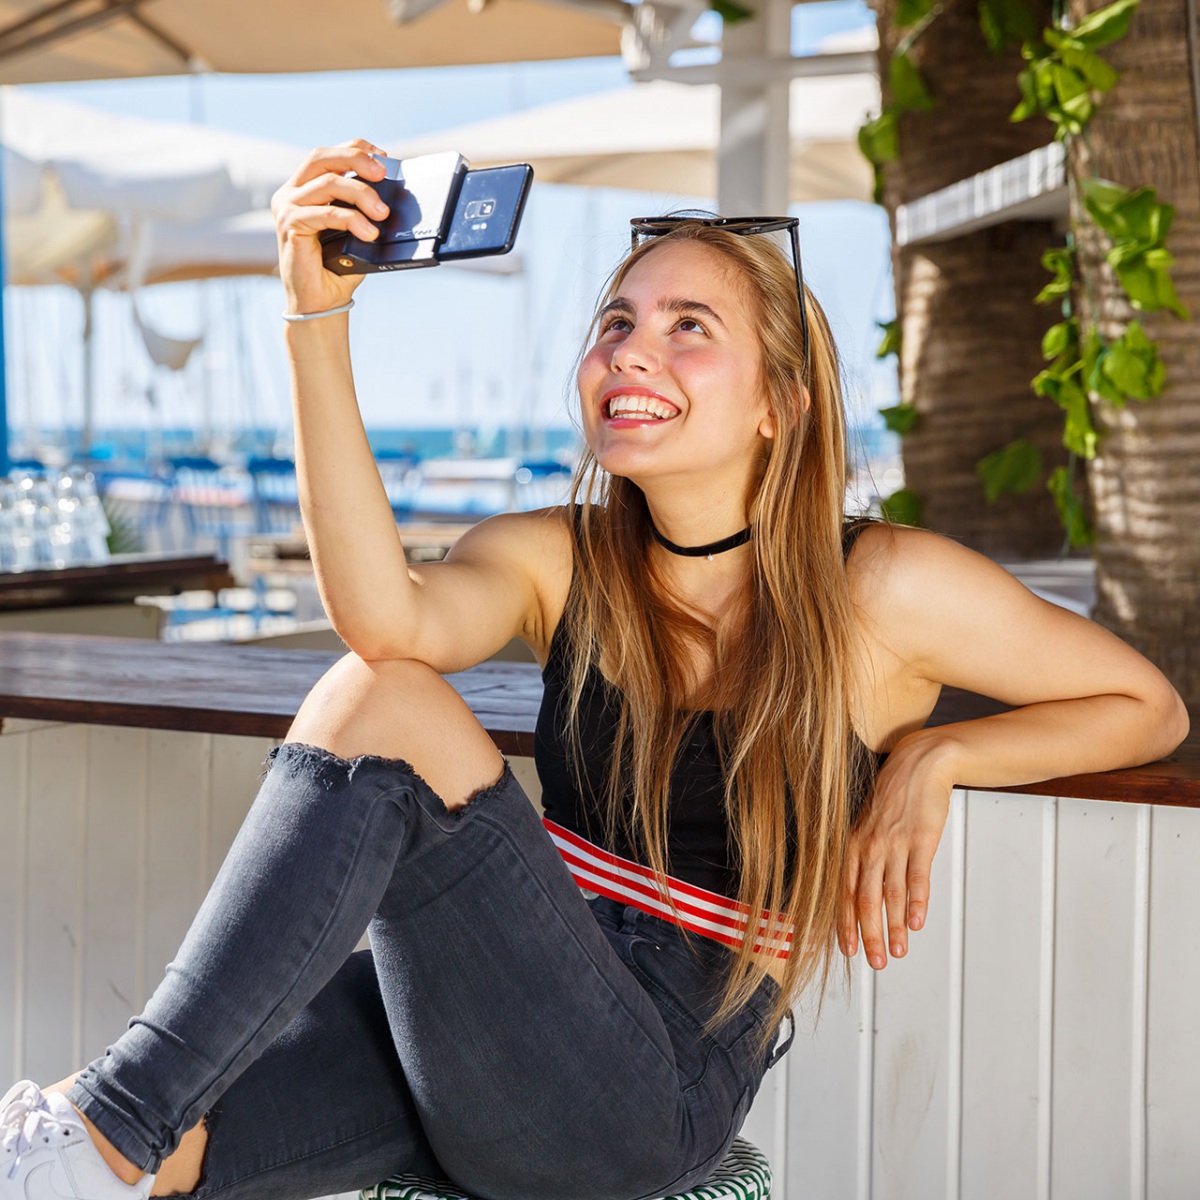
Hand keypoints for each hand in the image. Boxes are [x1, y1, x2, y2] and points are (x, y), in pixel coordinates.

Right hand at [271, 140, 388, 316]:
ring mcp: (287, 208)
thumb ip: (364, 207)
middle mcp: (291, 193)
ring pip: (327, 183)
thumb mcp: (357, 230)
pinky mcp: (289, 226)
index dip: (355, 149)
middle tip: (384, 174)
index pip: (328, 155)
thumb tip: (395, 192)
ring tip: (383, 214)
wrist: (323, 303)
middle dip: (356, 160)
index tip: (383, 158)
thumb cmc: (340, 268)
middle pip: (322, 158)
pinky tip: (369, 233)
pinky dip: (352, 219)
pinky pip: (325, 212)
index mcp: (305, 188)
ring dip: (361, 194)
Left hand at [838, 730, 956, 969]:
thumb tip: (863, 891)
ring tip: (897, 952)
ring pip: (890, 894)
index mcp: (851, 844)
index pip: (844, 892)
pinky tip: (915, 923)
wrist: (919, 764)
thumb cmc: (893, 796)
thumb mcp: (867, 823)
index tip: (846, 950)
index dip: (844, 924)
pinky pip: (917, 877)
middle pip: (865, 899)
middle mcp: (868, 846)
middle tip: (874, 962)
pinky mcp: (920, 839)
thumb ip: (863, 855)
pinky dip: (916, 902)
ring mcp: (894, 843)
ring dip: (892, 927)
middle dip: (868, 935)